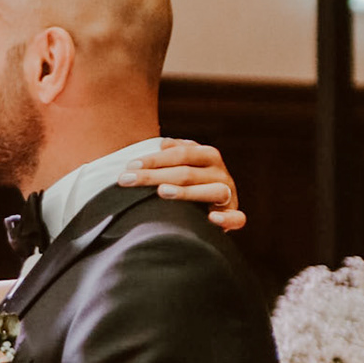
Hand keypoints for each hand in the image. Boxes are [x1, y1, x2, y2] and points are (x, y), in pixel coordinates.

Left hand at [118, 138, 244, 230]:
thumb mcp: (184, 162)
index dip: (154, 159)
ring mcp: (229, 193)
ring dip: (187, 192)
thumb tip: (163, 143)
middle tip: (126, 180)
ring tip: (161, 192)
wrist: (218, 203)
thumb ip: (175, 151)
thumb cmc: (192, 180)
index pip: (180, 154)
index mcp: (208, 155)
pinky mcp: (234, 215)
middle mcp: (220, 172)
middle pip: (186, 173)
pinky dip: (227, 219)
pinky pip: (237, 218)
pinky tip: (212, 219)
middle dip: (154, 176)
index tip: (129, 166)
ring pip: (211, 191)